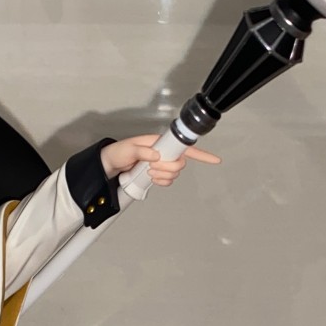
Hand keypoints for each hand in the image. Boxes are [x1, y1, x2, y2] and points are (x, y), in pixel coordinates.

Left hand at [100, 134, 221, 187]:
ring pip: (175, 174)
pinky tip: (153, 180)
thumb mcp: (128, 149)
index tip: (214, 160)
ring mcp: (161, 164)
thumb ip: (142, 151)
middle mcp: (164, 152)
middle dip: (167, 168)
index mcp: (160, 142)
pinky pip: (168, 181)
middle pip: (180, 164)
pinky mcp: (158, 174)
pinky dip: (162, 182)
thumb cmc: (118, 152)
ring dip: (163, 176)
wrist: (111, 165)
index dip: (200, 154)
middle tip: (152, 167)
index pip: (184, 146)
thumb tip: (156, 155)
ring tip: (148, 172)